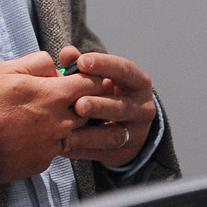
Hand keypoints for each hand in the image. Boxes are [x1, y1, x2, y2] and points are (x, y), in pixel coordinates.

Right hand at [0, 51, 102, 183]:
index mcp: (55, 96)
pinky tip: (27, 136)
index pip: (92, 84)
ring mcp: (52, 145)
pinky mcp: (42, 163)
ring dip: (63, 123)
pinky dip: (46, 142)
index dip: (87, 78)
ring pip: (72, 131)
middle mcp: (60, 123)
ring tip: (37, 118)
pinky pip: (55, 149)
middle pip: (87, 110)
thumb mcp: (9, 69)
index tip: (77, 78)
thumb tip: (56, 69)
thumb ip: (39, 63)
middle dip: (77, 102)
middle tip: (55, 98)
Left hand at [54, 46, 157, 167]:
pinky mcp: (124, 153)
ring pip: (113, 135)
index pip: (125, 70)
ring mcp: (136, 133)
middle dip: (99, 105)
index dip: (104, 65)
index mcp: (138, 83)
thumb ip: (83, 65)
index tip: (82, 62)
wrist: (128, 126)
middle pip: (121, 106)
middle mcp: (142, 108)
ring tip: (67, 134)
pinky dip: (82, 151)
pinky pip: (102, 154)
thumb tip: (67, 53)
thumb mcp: (102, 78)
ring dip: (89, 135)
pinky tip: (64, 147)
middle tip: (79, 103)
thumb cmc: (109, 94)